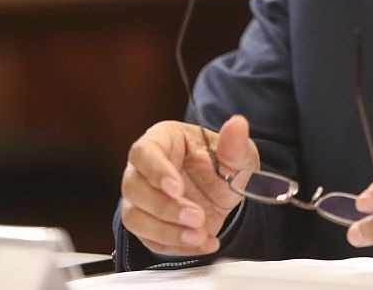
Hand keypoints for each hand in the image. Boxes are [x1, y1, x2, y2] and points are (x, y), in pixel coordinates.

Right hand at [120, 114, 259, 256]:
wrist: (223, 191)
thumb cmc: (223, 163)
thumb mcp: (238, 154)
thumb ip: (236, 145)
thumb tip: (237, 125)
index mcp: (162, 140)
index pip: (145, 152)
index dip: (156, 171)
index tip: (176, 189)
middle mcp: (144, 168)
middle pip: (135, 187)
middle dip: (165, 207)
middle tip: (197, 216)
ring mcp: (141, 198)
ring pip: (135, 217)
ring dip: (166, 231)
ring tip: (199, 235)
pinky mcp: (147, 225)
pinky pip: (150, 240)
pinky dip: (176, 246)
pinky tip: (202, 243)